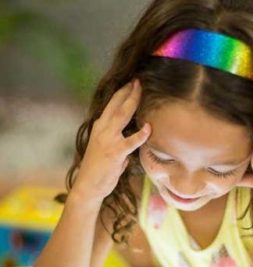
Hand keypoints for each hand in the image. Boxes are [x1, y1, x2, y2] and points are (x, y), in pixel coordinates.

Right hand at [72, 79, 150, 203]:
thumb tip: (132, 142)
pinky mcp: (115, 153)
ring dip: (132, 101)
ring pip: (121, 116)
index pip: (112, 105)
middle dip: (128, 91)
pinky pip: (130, 142)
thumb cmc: (100, 170)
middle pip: (117, 105)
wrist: (88, 186)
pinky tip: (148, 128)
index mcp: (100, 127)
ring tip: (141, 90)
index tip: (132, 82)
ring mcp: (108, 140)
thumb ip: (120, 143)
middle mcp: (102, 129)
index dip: (122, 93)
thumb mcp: (108, 150)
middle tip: (138, 80)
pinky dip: (140, 135)